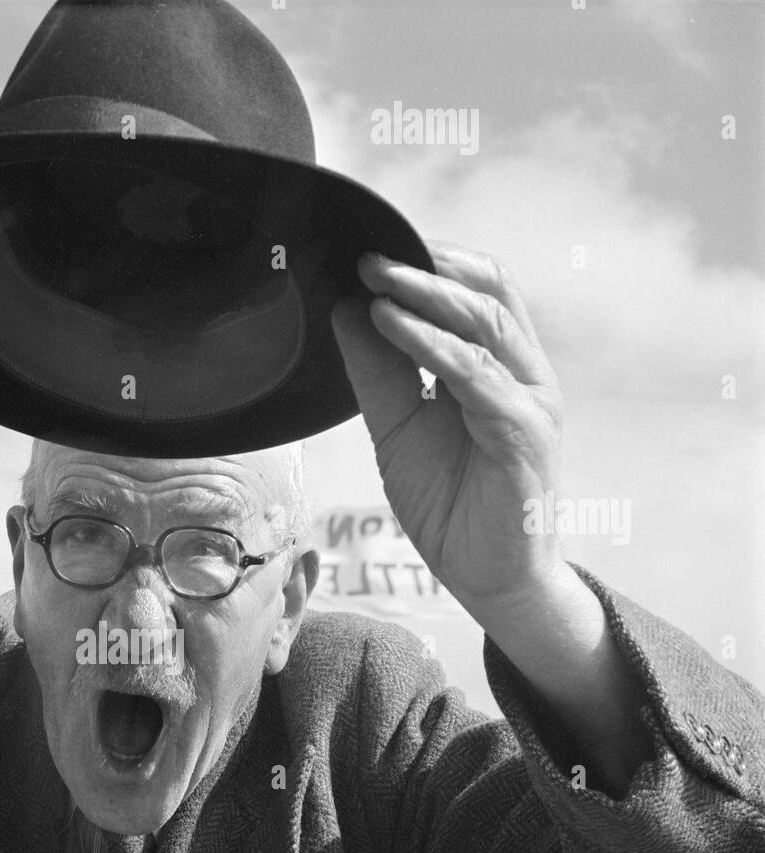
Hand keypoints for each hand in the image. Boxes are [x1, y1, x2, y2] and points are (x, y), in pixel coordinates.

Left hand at [330, 242, 563, 614]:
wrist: (489, 580)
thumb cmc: (452, 506)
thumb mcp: (398, 430)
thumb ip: (378, 373)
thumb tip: (348, 310)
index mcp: (502, 368)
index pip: (477, 291)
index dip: (432, 262)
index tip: (373, 247)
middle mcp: (525, 375)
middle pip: (487, 293)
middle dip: (426, 266)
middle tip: (367, 253)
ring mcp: (530, 401)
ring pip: (487, 323)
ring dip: (426, 294)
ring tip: (375, 277)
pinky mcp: (523, 435)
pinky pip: (475, 376)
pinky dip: (431, 344)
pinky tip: (393, 325)